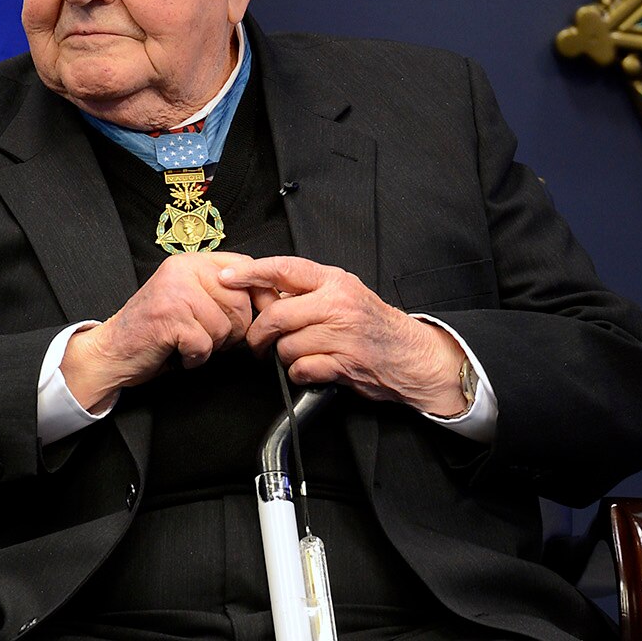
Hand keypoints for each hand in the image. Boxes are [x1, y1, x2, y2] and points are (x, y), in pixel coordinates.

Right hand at [62, 252, 256, 409]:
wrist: (113, 350)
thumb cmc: (155, 329)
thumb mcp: (189, 298)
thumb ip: (220, 290)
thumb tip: (267, 297)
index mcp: (190, 262)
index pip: (245, 267)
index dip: (260, 293)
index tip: (261, 313)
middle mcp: (181, 271)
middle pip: (240, 303)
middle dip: (231, 331)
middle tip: (205, 335)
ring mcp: (174, 292)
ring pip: (224, 327)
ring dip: (211, 346)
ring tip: (187, 341)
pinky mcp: (168, 318)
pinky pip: (205, 345)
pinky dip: (194, 358)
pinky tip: (177, 351)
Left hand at [222, 256, 468, 413]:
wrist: (413, 355)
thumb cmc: (372, 324)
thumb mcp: (343, 293)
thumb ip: (306, 291)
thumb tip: (261, 292)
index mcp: (333, 281)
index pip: (284, 269)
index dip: (251, 273)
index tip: (227, 278)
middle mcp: (338, 304)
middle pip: (277, 315)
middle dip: (259, 334)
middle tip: (256, 343)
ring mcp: (343, 334)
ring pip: (287, 346)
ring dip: (284, 357)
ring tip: (299, 355)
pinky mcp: (346, 363)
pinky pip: (302, 369)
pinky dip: (299, 373)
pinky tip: (311, 369)